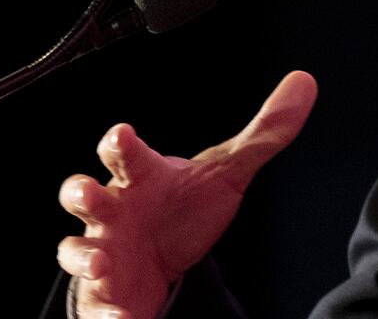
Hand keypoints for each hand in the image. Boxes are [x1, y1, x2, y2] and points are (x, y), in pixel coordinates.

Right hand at [57, 70, 316, 318]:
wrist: (160, 258)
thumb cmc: (182, 206)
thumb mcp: (227, 173)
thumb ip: (264, 134)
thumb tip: (305, 82)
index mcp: (140, 176)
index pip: (124, 151)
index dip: (119, 141)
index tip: (123, 134)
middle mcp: (113, 210)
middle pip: (81, 193)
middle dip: (81, 192)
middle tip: (89, 194)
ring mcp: (102, 250)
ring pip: (73, 248)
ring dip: (81, 254)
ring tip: (100, 264)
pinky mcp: (103, 292)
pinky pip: (96, 304)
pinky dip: (106, 313)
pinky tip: (122, 318)